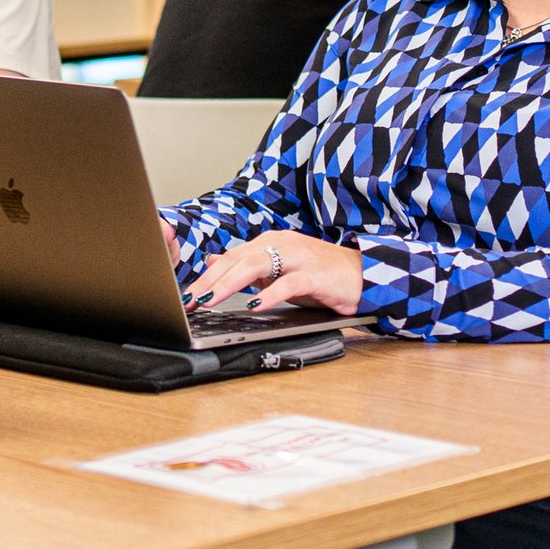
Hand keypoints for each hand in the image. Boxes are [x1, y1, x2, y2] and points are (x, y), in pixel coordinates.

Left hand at [183, 231, 364, 316]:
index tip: (186, 295)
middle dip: (210, 281)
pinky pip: (288, 283)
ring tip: (210, 300)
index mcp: (270, 243)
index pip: (230, 258)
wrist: (363, 276)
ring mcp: (298, 257)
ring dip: (229, 284)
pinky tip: (254, 305)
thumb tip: (212, 263)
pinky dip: (269, 294)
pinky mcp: (315, 275)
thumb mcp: (279, 272)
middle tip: (190, 300)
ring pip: (256, 265)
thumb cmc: (319, 276)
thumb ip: (248, 267)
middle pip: (237, 260)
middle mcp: (281, 244)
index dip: (206, 276)